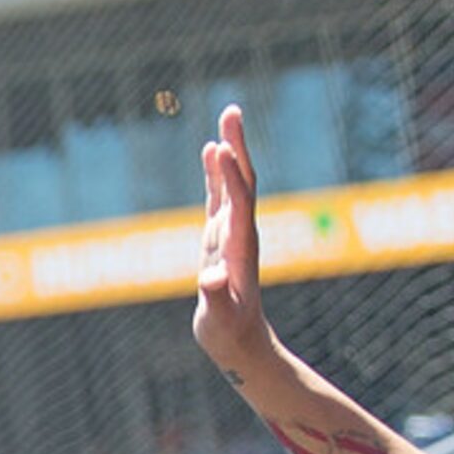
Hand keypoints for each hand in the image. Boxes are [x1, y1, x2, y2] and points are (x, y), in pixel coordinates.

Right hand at [193, 105, 282, 383]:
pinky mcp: (220, 237)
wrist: (241, 342)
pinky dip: (216, 172)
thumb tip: (212, 278)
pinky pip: (220, 196)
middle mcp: (240, 234)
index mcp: (240, 250)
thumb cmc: (228, 334)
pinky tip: (210, 150)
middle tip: (232, 112)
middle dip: (238, 148)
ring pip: (234, 183)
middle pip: (243, 182)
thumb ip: (217, 297)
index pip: (238, 206)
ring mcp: (231, 233)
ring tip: (227, 117)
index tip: (220, 147)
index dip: (230, 177)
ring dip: (230, 151)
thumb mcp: (220, 321)